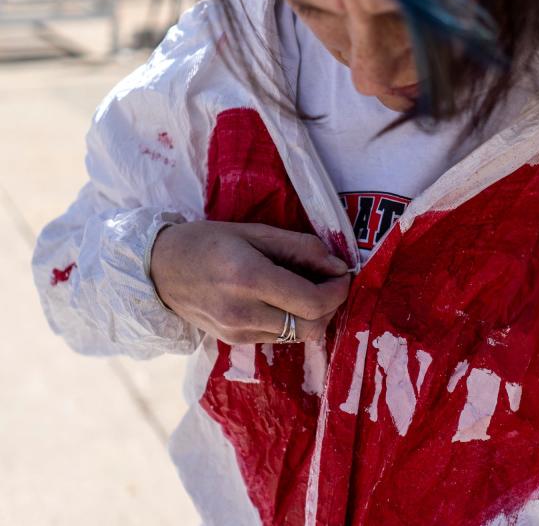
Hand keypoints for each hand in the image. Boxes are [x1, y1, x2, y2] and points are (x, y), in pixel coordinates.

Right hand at [149, 221, 350, 343]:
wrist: (158, 270)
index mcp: (248, 278)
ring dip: (315, 315)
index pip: (312, 302)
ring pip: (299, 337)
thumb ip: (301, 249)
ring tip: (308, 289)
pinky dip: (294, 321)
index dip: (338, 291)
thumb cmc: (208, 241)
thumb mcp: (256, 232)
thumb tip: (339, 266)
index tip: (343, 273)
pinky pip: (280, 338)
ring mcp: (238, 333)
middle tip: (331, 283)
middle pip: (312, 327)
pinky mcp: (235, 342)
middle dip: (332, 306)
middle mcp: (243, 313)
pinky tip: (287, 301)